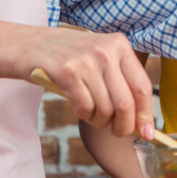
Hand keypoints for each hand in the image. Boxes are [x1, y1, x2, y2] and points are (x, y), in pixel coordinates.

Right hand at [22, 29, 154, 139]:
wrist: (29, 45)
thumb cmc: (70, 57)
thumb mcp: (101, 56)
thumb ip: (122, 80)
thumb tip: (142, 120)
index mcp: (120, 44)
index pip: (142, 86)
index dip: (146, 114)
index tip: (147, 132)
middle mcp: (106, 50)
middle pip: (126, 102)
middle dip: (124, 126)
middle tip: (117, 132)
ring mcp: (86, 60)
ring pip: (105, 109)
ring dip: (100, 121)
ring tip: (92, 114)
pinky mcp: (67, 72)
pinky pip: (85, 108)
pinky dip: (84, 115)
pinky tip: (78, 108)